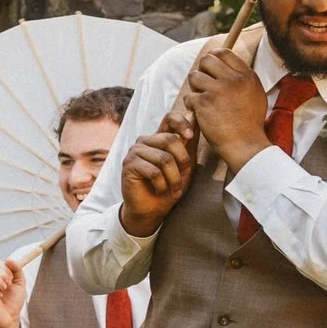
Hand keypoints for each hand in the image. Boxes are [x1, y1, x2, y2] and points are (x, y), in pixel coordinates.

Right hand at [118, 119, 196, 238]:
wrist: (152, 209)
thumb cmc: (169, 186)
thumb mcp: (185, 164)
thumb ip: (188, 144)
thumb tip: (197, 119)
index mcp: (159, 137)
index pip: (170, 118)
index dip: (182, 123)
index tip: (190, 136)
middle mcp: (146, 141)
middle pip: (170, 139)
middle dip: (183, 161)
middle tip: (184, 176)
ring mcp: (135, 151)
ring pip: (164, 158)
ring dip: (174, 178)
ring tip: (173, 188)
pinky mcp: (129, 164)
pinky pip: (153, 171)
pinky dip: (161, 185)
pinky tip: (159, 189)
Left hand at [182, 46, 269, 170]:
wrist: (245, 144)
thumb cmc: (250, 123)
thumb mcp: (256, 95)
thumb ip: (244, 80)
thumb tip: (232, 68)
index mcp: (246, 76)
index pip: (224, 53)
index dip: (213, 57)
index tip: (209, 67)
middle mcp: (233, 80)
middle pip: (207, 60)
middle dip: (201, 70)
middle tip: (203, 84)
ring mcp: (218, 91)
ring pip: (194, 76)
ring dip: (194, 87)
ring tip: (200, 99)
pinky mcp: (204, 103)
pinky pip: (189, 96)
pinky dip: (190, 104)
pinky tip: (197, 111)